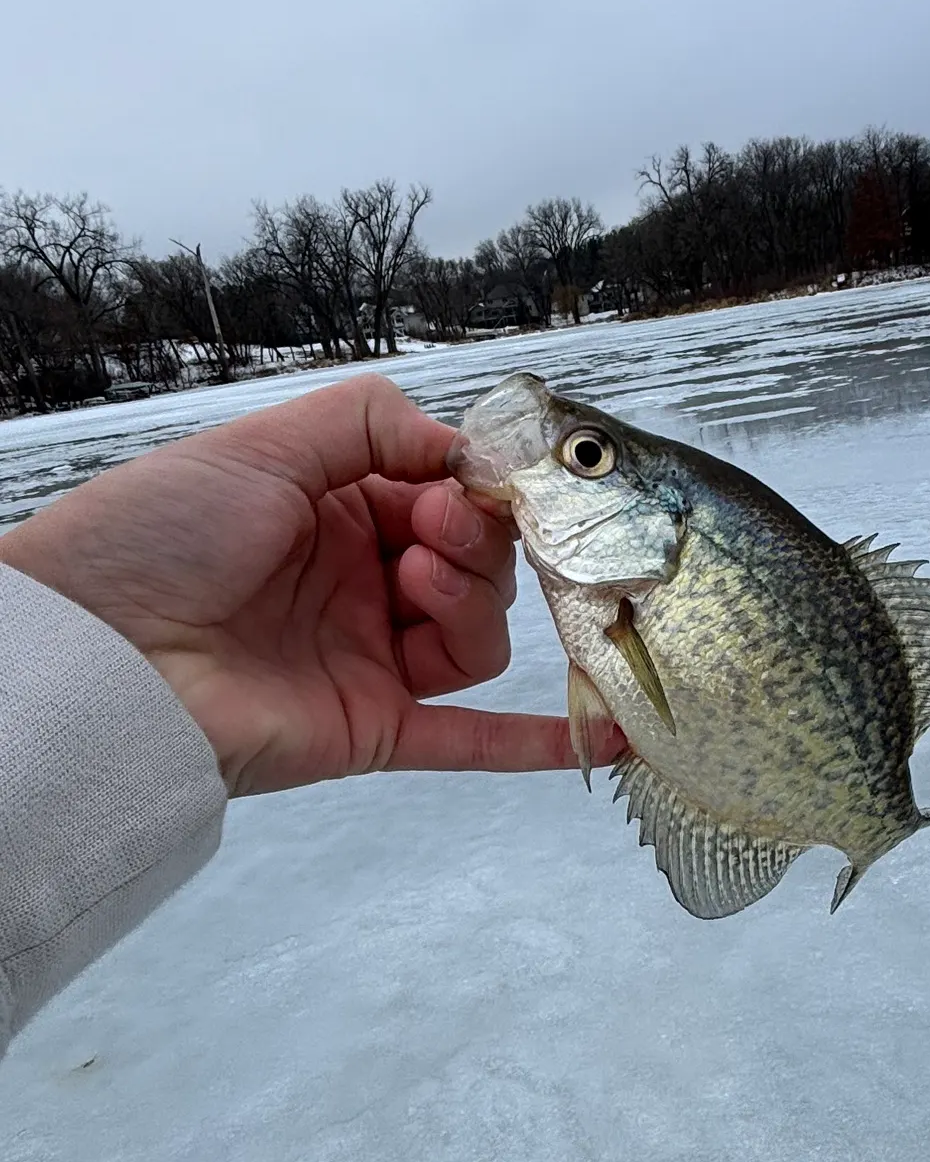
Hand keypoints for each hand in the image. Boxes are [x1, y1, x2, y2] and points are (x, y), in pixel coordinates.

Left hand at [0, 373, 606, 795]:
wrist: (92, 652)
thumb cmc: (161, 535)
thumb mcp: (265, 444)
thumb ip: (372, 422)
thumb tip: (466, 451)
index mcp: (341, 511)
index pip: (448, 496)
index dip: (472, 489)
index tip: (467, 483)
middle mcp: (365, 583)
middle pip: (476, 566)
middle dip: (470, 541)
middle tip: (423, 535)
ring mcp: (373, 659)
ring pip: (479, 638)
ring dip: (471, 604)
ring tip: (418, 587)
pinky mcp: (375, 728)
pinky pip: (470, 739)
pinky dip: (536, 739)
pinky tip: (606, 732)